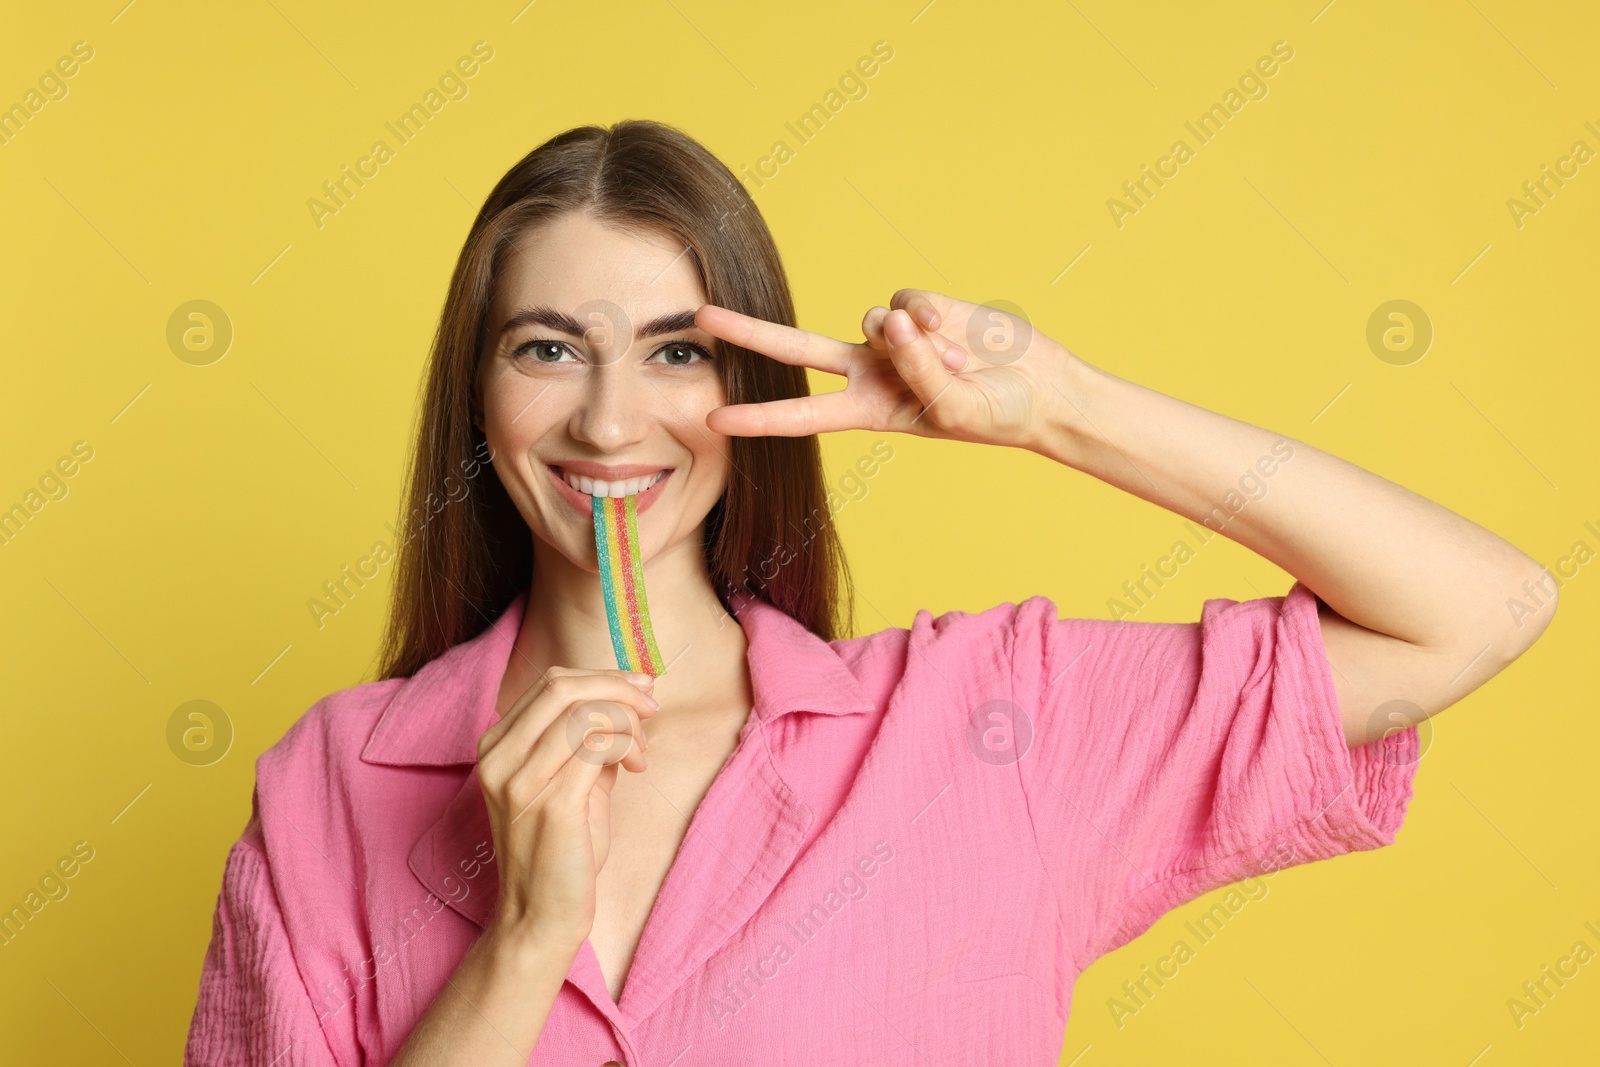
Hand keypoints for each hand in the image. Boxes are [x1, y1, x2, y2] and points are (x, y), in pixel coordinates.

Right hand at [474, 667, 656, 948]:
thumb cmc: (561, 850)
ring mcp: (520, 780)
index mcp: (498, 746)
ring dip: (627, 721)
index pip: (550, 684)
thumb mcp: (572, 782)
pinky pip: (597, 745)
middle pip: (562, 687)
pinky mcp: (552, 803)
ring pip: (583, 712)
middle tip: (651, 707)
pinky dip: (626, 744)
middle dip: (618, 688)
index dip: (602, 678)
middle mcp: (500, 758)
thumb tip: (630, 697)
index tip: (640, 688)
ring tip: (641, 752)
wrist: (541, 915)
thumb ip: (589, 741)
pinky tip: (636, 765)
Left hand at [695, 288, 1079, 451]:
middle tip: (700, 317)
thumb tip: (892, 323)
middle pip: (796, 349)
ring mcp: (892, 338)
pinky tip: (958, 333)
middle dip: (749, 334)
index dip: (758, 417)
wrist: (1039, 389)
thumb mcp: (954, 410)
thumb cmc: (996, 415)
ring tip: (956, 360)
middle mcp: (869, 371)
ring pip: (874, 320)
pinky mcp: (919, 307)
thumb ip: (919, 369)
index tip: (714, 419)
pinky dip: (934, 316)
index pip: (802, 415)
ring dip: (918, 341)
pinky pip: (909, 300)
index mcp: (868, 411)